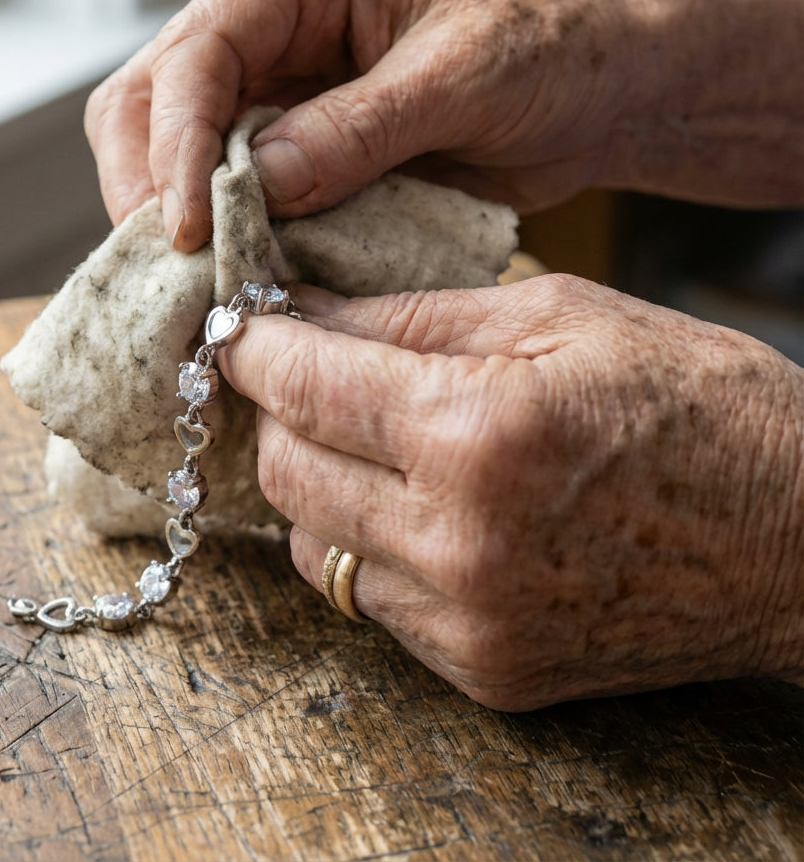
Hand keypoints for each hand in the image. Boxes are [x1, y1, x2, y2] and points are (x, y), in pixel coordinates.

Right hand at [85, 0, 803, 250]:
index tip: (186, 227)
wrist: (594, 87)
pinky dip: (221, 239)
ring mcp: (275, 89)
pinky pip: (227, 194)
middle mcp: (270, 25)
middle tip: (172, 269)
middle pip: (151, 98)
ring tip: (195, 284)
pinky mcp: (294, 148)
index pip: (198, 51)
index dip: (176, 142)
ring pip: (171, 150)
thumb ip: (359, 128)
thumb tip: (259, 184)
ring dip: (174, 219)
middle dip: (148, 184)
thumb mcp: (463, 77)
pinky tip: (232, 278)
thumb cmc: (548, 48)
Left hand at [218, 279, 802, 709]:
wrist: (800, 543)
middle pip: (286, 473)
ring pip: (311, 545)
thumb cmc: (698, 404)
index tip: (238, 328)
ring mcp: (468, 623)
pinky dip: (368, 544)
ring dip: (316, 482)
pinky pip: (370, 599)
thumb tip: (309, 313)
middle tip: (302, 374)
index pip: (304, 387)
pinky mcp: (483, 672)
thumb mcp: (562, 315)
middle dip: (277, 413)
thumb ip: (417, 315)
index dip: (252, 348)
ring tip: (362, 438)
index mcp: (480, 433)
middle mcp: (459, 543)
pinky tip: (413, 505)